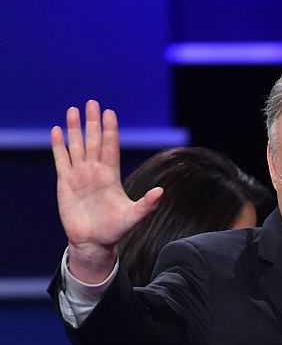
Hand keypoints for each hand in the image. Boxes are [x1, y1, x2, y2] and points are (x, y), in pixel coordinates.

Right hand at [51, 100, 163, 282]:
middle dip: (92, 122)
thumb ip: (147, 204)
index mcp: (111, 176)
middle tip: (92, 102)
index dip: (110, 130)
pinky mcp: (65, 182)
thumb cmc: (114, 230)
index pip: (110, 147)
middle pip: (93, 141)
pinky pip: (61, 159)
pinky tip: (57, 130)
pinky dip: (59, 145)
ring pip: (76, 146)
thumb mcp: (134, 216)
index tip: (110, 113)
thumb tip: (161, 192)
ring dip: (74, 128)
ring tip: (73, 109)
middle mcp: (95, 171)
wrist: (93, 241)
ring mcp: (79, 175)